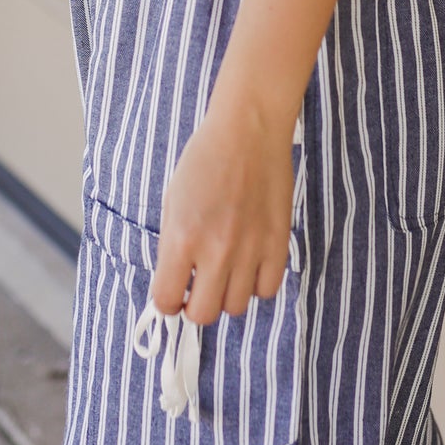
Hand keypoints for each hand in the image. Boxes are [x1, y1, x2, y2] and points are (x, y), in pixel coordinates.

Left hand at [151, 86, 294, 324]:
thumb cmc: (204, 159)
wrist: (247, 130)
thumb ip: (172, 246)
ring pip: (236, 307)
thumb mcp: (172, 200)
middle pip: (203, 315)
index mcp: (181, 238)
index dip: (167, 299)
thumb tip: (176, 284)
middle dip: (195, 304)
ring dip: (227, 293)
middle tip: (198, 285)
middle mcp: (216, 251)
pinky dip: (257, 283)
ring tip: (226, 269)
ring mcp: (250, 249)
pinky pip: (268, 289)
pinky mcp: (278, 243)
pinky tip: (250, 263)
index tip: (173, 290)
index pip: (166, 301)